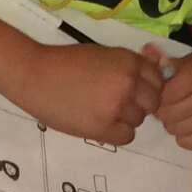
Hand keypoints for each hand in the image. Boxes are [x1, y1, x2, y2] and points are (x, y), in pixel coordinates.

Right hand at [16, 42, 167, 145]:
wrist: (34, 75)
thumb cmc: (64, 62)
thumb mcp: (102, 54)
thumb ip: (126, 66)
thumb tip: (148, 77)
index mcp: (128, 61)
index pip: (158, 79)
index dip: (147, 87)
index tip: (135, 90)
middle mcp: (128, 82)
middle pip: (153, 102)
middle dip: (140, 104)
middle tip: (118, 103)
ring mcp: (117, 106)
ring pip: (139, 120)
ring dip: (126, 118)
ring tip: (103, 111)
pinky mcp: (103, 127)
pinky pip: (127, 136)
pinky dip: (117, 132)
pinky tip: (101, 124)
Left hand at [155, 49, 191, 151]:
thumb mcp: (190, 60)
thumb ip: (166, 62)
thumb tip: (146, 52)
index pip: (164, 96)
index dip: (160, 94)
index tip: (166, 92)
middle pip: (168, 115)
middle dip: (166, 110)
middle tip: (174, 103)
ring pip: (175, 130)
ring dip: (175, 122)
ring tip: (186, 111)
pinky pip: (187, 143)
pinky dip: (186, 134)